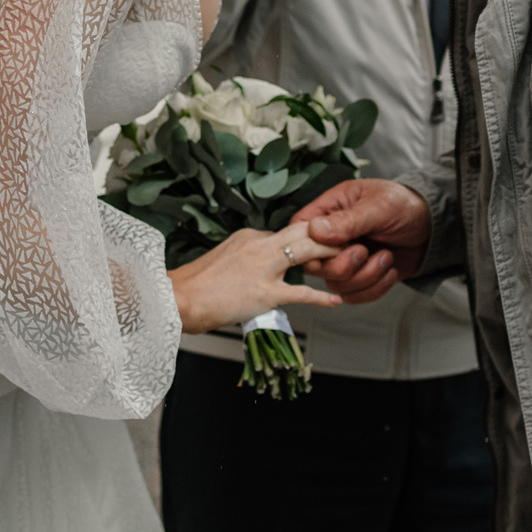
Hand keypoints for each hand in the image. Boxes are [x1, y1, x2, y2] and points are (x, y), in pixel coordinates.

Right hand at [170, 222, 341, 333]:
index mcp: (248, 236)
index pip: (287, 232)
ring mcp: (262, 267)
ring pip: (306, 251)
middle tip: (352, 235)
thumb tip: (261, 266)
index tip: (326, 237)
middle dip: (330, 232)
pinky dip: (321, 297)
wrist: (178, 299)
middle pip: (303, 231)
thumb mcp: (223, 259)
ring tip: (352, 255)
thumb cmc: (194, 286)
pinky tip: (335, 300)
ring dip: (332, 252)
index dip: (310, 235)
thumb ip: (246, 257)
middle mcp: (258, 245)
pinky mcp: (264, 292)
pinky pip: (301, 292)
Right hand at [291, 178, 429, 301]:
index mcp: (329, 211)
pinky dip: (375, 288)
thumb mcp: (378, 206)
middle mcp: (331, 238)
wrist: (431, 227)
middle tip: (366, 250)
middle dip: (344, 265)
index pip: (299, 232)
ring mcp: (344, 259)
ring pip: (336, 284)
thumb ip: (348, 220)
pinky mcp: (359, 277)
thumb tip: (315, 231)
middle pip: (314, 266)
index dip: (309, 246)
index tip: (337, 246)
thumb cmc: (404, 205)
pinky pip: (354, 296)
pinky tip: (390, 270)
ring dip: (366, 276)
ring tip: (386, 257)